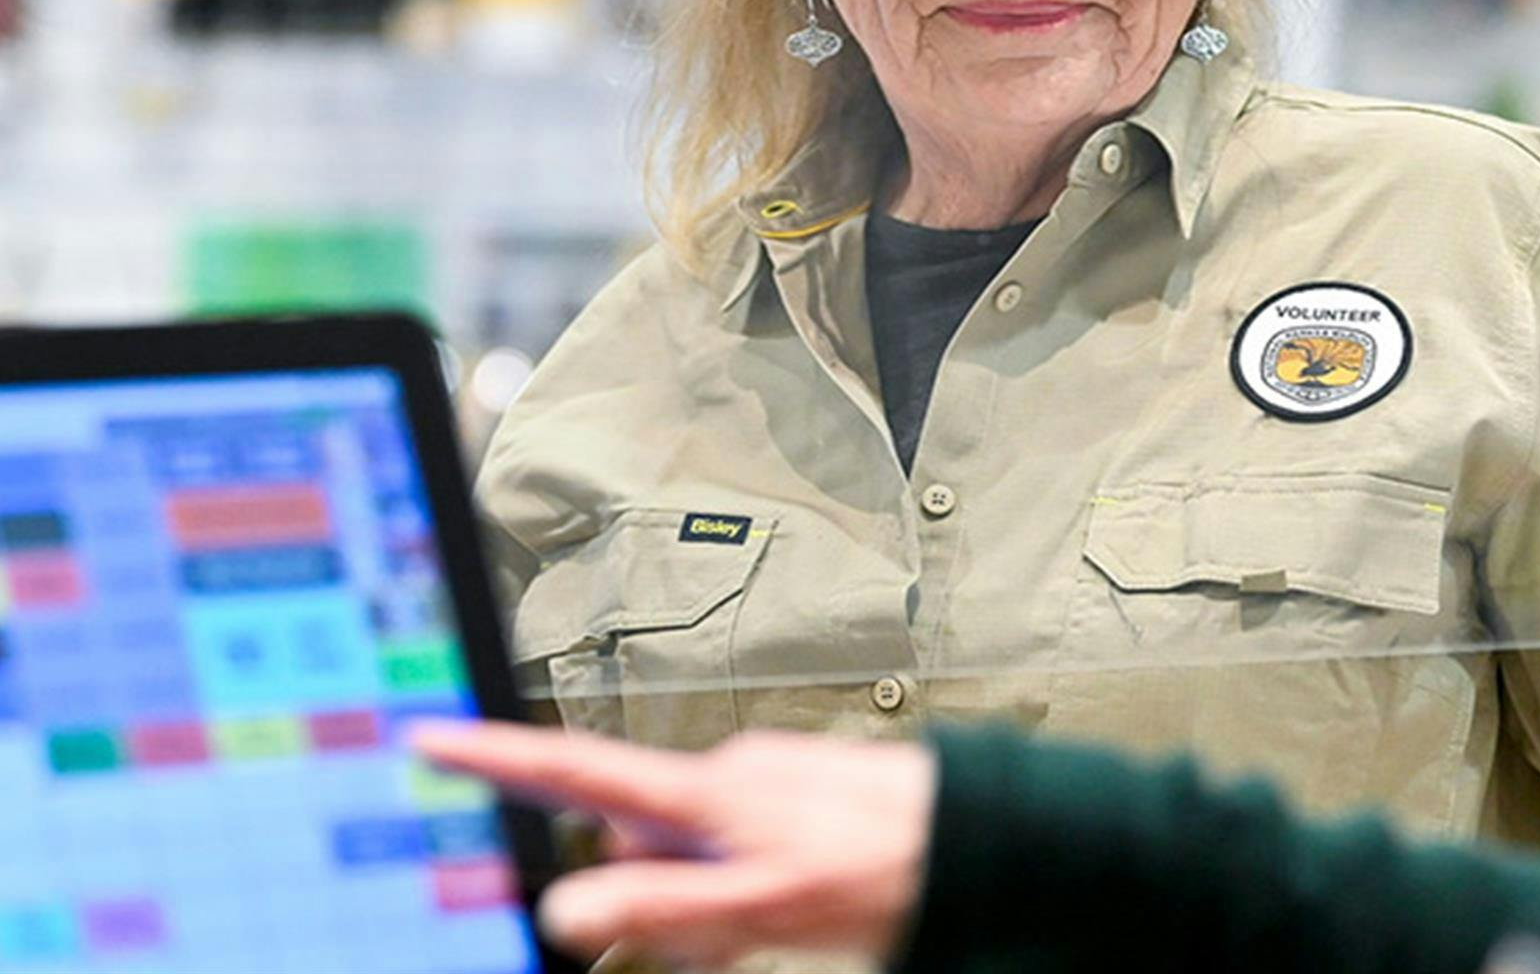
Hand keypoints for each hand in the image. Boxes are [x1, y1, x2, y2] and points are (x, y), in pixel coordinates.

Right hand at [411, 721, 937, 967]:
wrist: (977, 839)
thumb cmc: (884, 862)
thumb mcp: (763, 903)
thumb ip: (661, 904)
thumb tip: (568, 907)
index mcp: (704, 791)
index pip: (574, 767)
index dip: (495, 753)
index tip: (431, 733)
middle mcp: (722, 776)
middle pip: (631, 840)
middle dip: (645, 892)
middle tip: (715, 936)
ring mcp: (753, 786)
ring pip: (682, 855)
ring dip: (700, 902)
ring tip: (768, 925)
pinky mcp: (781, 801)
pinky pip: (726, 849)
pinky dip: (734, 891)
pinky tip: (784, 907)